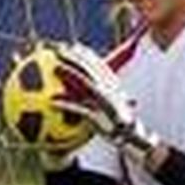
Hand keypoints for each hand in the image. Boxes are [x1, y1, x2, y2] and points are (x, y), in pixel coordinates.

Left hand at [50, 42, 160, 166]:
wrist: (132, 138)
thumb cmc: (120, 124)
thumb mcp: (114, 106)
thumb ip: (102, 95)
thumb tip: (92, 91)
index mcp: (112, 85)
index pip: (99, 64)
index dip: (86, 54)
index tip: (72, 46)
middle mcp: (109, 90)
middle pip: (90, 68)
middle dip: (75, 56)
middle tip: (57, 50)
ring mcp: (105, 102)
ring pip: (86, 83)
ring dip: (70, 73)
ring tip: (55, 67)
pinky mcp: (99, 117)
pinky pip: (79, 109)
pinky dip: (66, 105)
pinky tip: (52, 102)